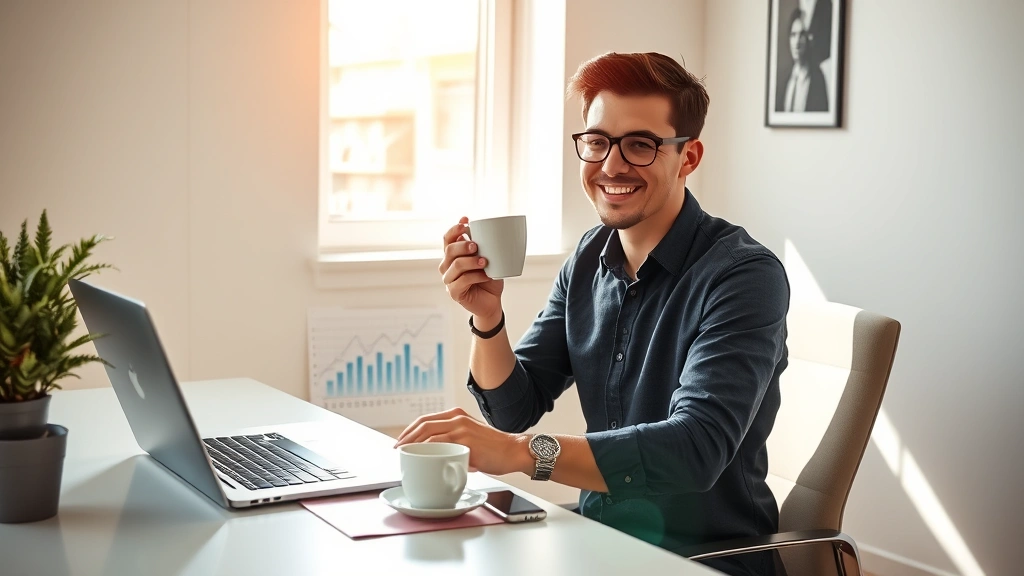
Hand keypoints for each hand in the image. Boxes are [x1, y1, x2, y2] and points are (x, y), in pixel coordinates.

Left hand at [394, 407, 531, 476]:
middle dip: (406, 436)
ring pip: (429, 434)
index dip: (410, 430)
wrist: (513, 451)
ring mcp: (461, 429)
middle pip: (423, 424)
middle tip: (397, 448)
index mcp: (457, 415)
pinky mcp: (466, 442)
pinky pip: (440, 444)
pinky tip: (420, 458)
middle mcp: (457, 419)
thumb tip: (438, 454)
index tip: (401, 441)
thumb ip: (455, 441)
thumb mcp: (471, 437)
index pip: (426, 419)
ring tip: (405, 455)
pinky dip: (427, 451)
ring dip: (413, 445)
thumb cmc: (494, 449)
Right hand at [439, 217, 502, 321]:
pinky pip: (462, 281)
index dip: (455, 228)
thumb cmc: (489, 278)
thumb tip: (487, 227)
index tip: (466, 221)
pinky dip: (476, 276)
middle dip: (463, 245)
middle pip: (449, 250)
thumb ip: (484, 246)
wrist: (492, 301)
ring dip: (471, 261)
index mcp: (453, 255)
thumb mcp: (488, 258)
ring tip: (485, 261)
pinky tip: (486, 276)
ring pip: (456, 265)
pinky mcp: (454, 292)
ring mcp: (449, 280)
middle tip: (476, 245)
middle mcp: (447, 266)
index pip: (447, 238)